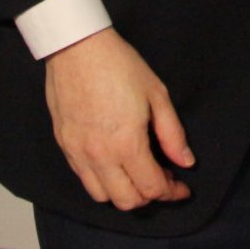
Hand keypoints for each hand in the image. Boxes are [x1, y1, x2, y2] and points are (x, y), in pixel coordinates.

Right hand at [42, 28, 195, 208]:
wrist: (77, 47)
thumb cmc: (118, 65)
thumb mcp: (157, 94)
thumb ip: (172, 133)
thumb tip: (185, 161)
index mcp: (126, 144)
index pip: (152, 188)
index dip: (171, 192)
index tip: (181, 187)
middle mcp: (99, 155)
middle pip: (127, 201)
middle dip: (149, 196)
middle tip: (162, 178)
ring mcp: (78, 153)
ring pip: (102, 196)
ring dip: (123, 193)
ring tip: (136, 172)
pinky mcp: (64, 145)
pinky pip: (83, 178)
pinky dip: (101, 181)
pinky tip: (114, 162)